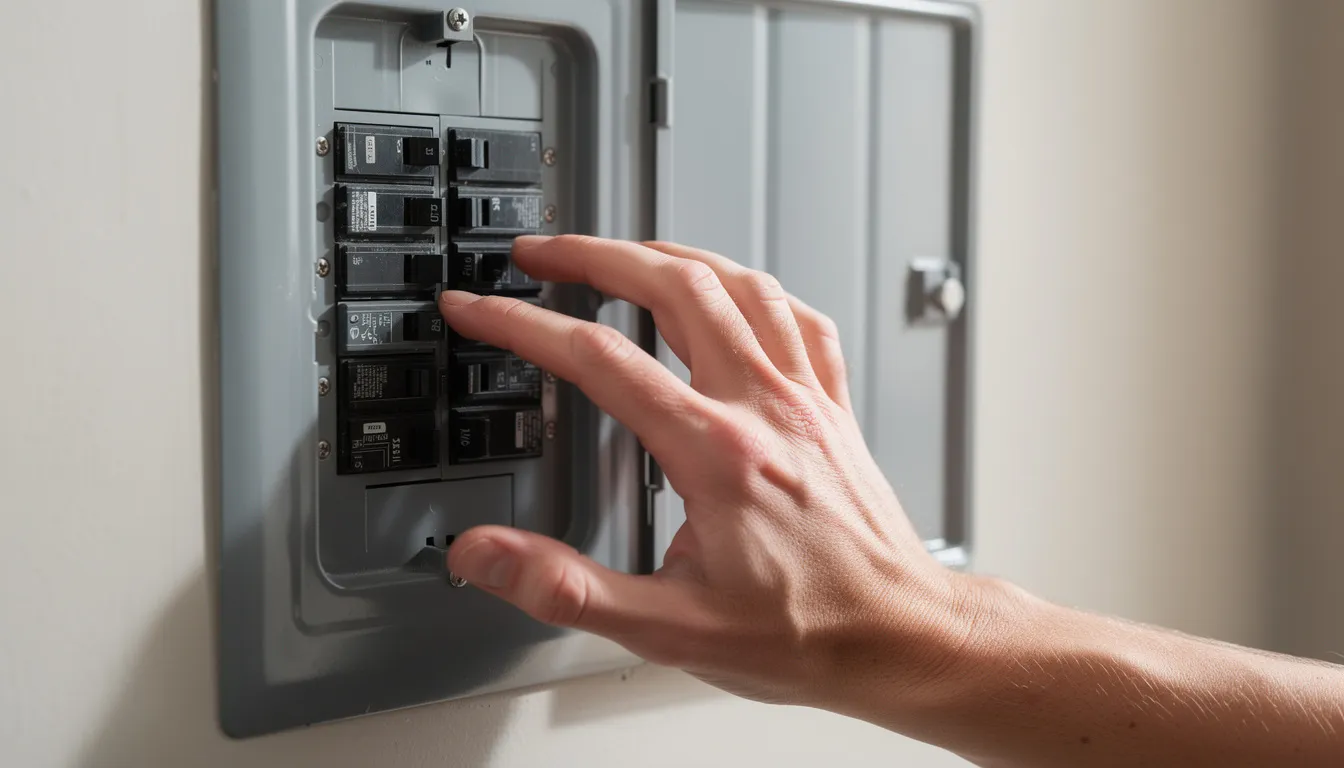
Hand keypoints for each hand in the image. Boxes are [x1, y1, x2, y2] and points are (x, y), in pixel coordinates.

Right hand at [438, 235, 978, 711]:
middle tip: (540, 254)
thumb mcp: (669, 629)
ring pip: (737, 284)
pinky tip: (732, 289)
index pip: (600, 358)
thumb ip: (566, 588)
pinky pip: (796, 317)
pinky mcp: (832, 406)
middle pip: (672, 287)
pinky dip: (753, 287)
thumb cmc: (805, 633)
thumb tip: (486, 557)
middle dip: (593, 255)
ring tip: (621, 251)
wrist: (899, 637)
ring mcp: (804, 398)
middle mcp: (763, 406)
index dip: (524, 324)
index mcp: (716, 453)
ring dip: (669, 253)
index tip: (481, 308)